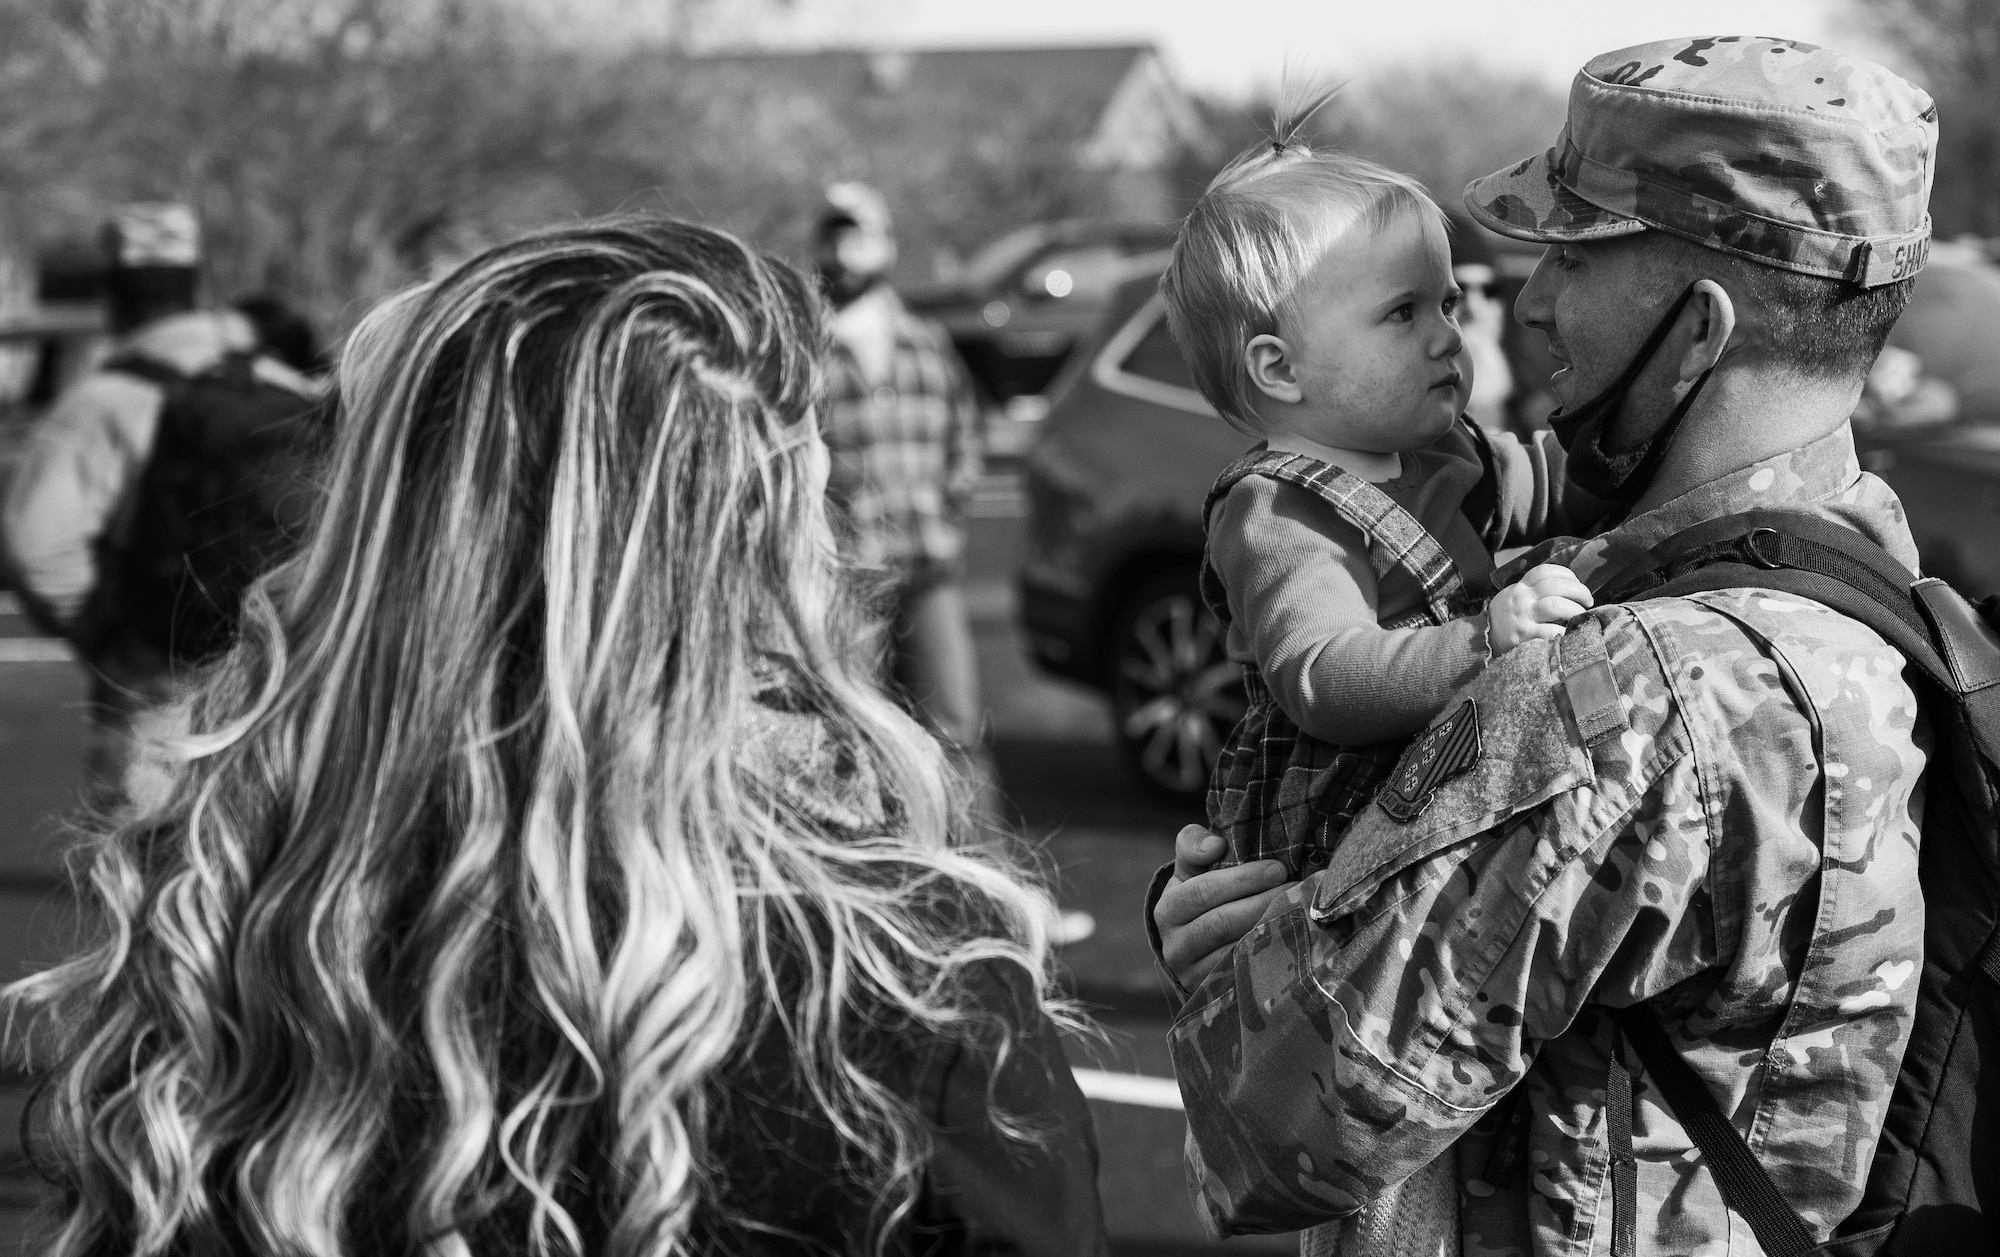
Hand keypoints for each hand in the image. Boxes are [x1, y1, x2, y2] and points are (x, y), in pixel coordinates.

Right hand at [1155, 825, 1289, 992]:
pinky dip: (1268, 955)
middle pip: (1221, 922)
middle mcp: (1174, 945)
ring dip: (1269, 928)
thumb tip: (1215, 845)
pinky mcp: (1212, 994)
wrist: (1194, 951)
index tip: (1278, 868)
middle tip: (1296, 887)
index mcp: (1168, 910)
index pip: (1203, 891)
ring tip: (1298, 910)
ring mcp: (1192, 975)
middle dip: (1263, 901)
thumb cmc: (1201, 898)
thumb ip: (1193, 845)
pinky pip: (1243, 975)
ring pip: (1233, 950)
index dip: (1242, 879)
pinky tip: (1291, 938)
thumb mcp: (1191, 870)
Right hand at [1486, 562, 1592, 654]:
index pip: (1545, 571)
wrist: (1482, 641)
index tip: (1577, 582)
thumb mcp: (1513, 597)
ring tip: (1582, 615)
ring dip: (1575, 609)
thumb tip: (1568, 588)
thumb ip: (1533, 590)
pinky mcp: (1524, 636)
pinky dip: (1565, 631)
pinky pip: (1550, 631)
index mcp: (1520, 588)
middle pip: (1555, 586)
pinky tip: (1571, 633)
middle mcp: (1521, 599)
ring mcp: (1522, 617)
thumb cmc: (1506, 619)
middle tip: (1588, 600)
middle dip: (1579, 591)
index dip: (1566, 574)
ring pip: (1555, 605)